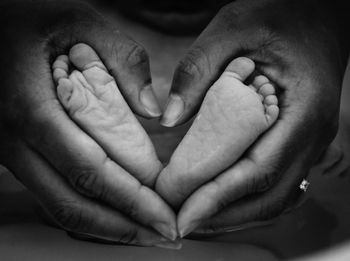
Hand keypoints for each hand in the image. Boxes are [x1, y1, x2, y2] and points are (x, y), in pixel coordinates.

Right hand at [0, 1, 177, 246]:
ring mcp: (11, 151)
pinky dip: (87, 210)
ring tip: (146, 233)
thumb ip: (122, 59)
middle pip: (73, 200)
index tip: (167, 215)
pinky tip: (116, 213)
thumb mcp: (78, 20)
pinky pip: (51, 192)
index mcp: (31, 107)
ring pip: (59, 205)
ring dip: (106, 226)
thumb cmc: (29, 19)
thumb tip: (155, 112)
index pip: (90, 169)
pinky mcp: (16, 153)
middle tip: (165, 236)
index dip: (131, 199)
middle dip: (124, 226)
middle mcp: (14, 140)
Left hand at [158, 0, 348, 235]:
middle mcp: (312, 134)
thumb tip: (171, 119)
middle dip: (223, 215)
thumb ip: (199, 71)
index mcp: (303, 109)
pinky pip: (276, 181)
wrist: (317, 15)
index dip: (219, 198)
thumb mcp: (234, 29)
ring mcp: (309, 141)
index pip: (259, 169)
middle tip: (181, 224)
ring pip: (275, 196)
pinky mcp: (298, 141)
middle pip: (269, 195)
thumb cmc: (280, 17)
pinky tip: (220, 199)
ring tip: (196, 218)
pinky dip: (245, 197)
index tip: (184, 216)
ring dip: (234, 212)